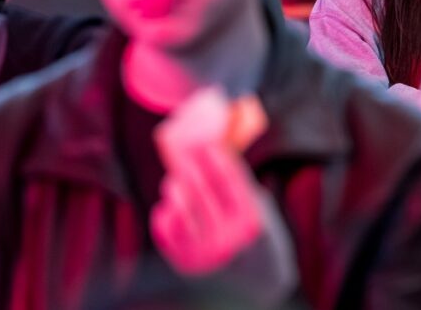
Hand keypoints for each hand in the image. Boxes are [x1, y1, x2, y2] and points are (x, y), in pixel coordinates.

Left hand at [151, 143, 265, 275]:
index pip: (230, 181)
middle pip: (203, 192)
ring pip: (182, 211)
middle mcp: (229, 240)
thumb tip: (216, 144)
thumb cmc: (248, 229)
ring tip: (172, 182)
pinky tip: (168, 207)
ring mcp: (206, 254)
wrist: (249, 278)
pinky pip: (167, 231)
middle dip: (192, 169)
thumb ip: (238, 180)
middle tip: (183, 151)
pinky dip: (165, 216)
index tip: (206, 143)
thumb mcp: (255, 205)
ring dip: (175, 191)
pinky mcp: (185, 263)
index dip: (216, 159)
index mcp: (250, 221)